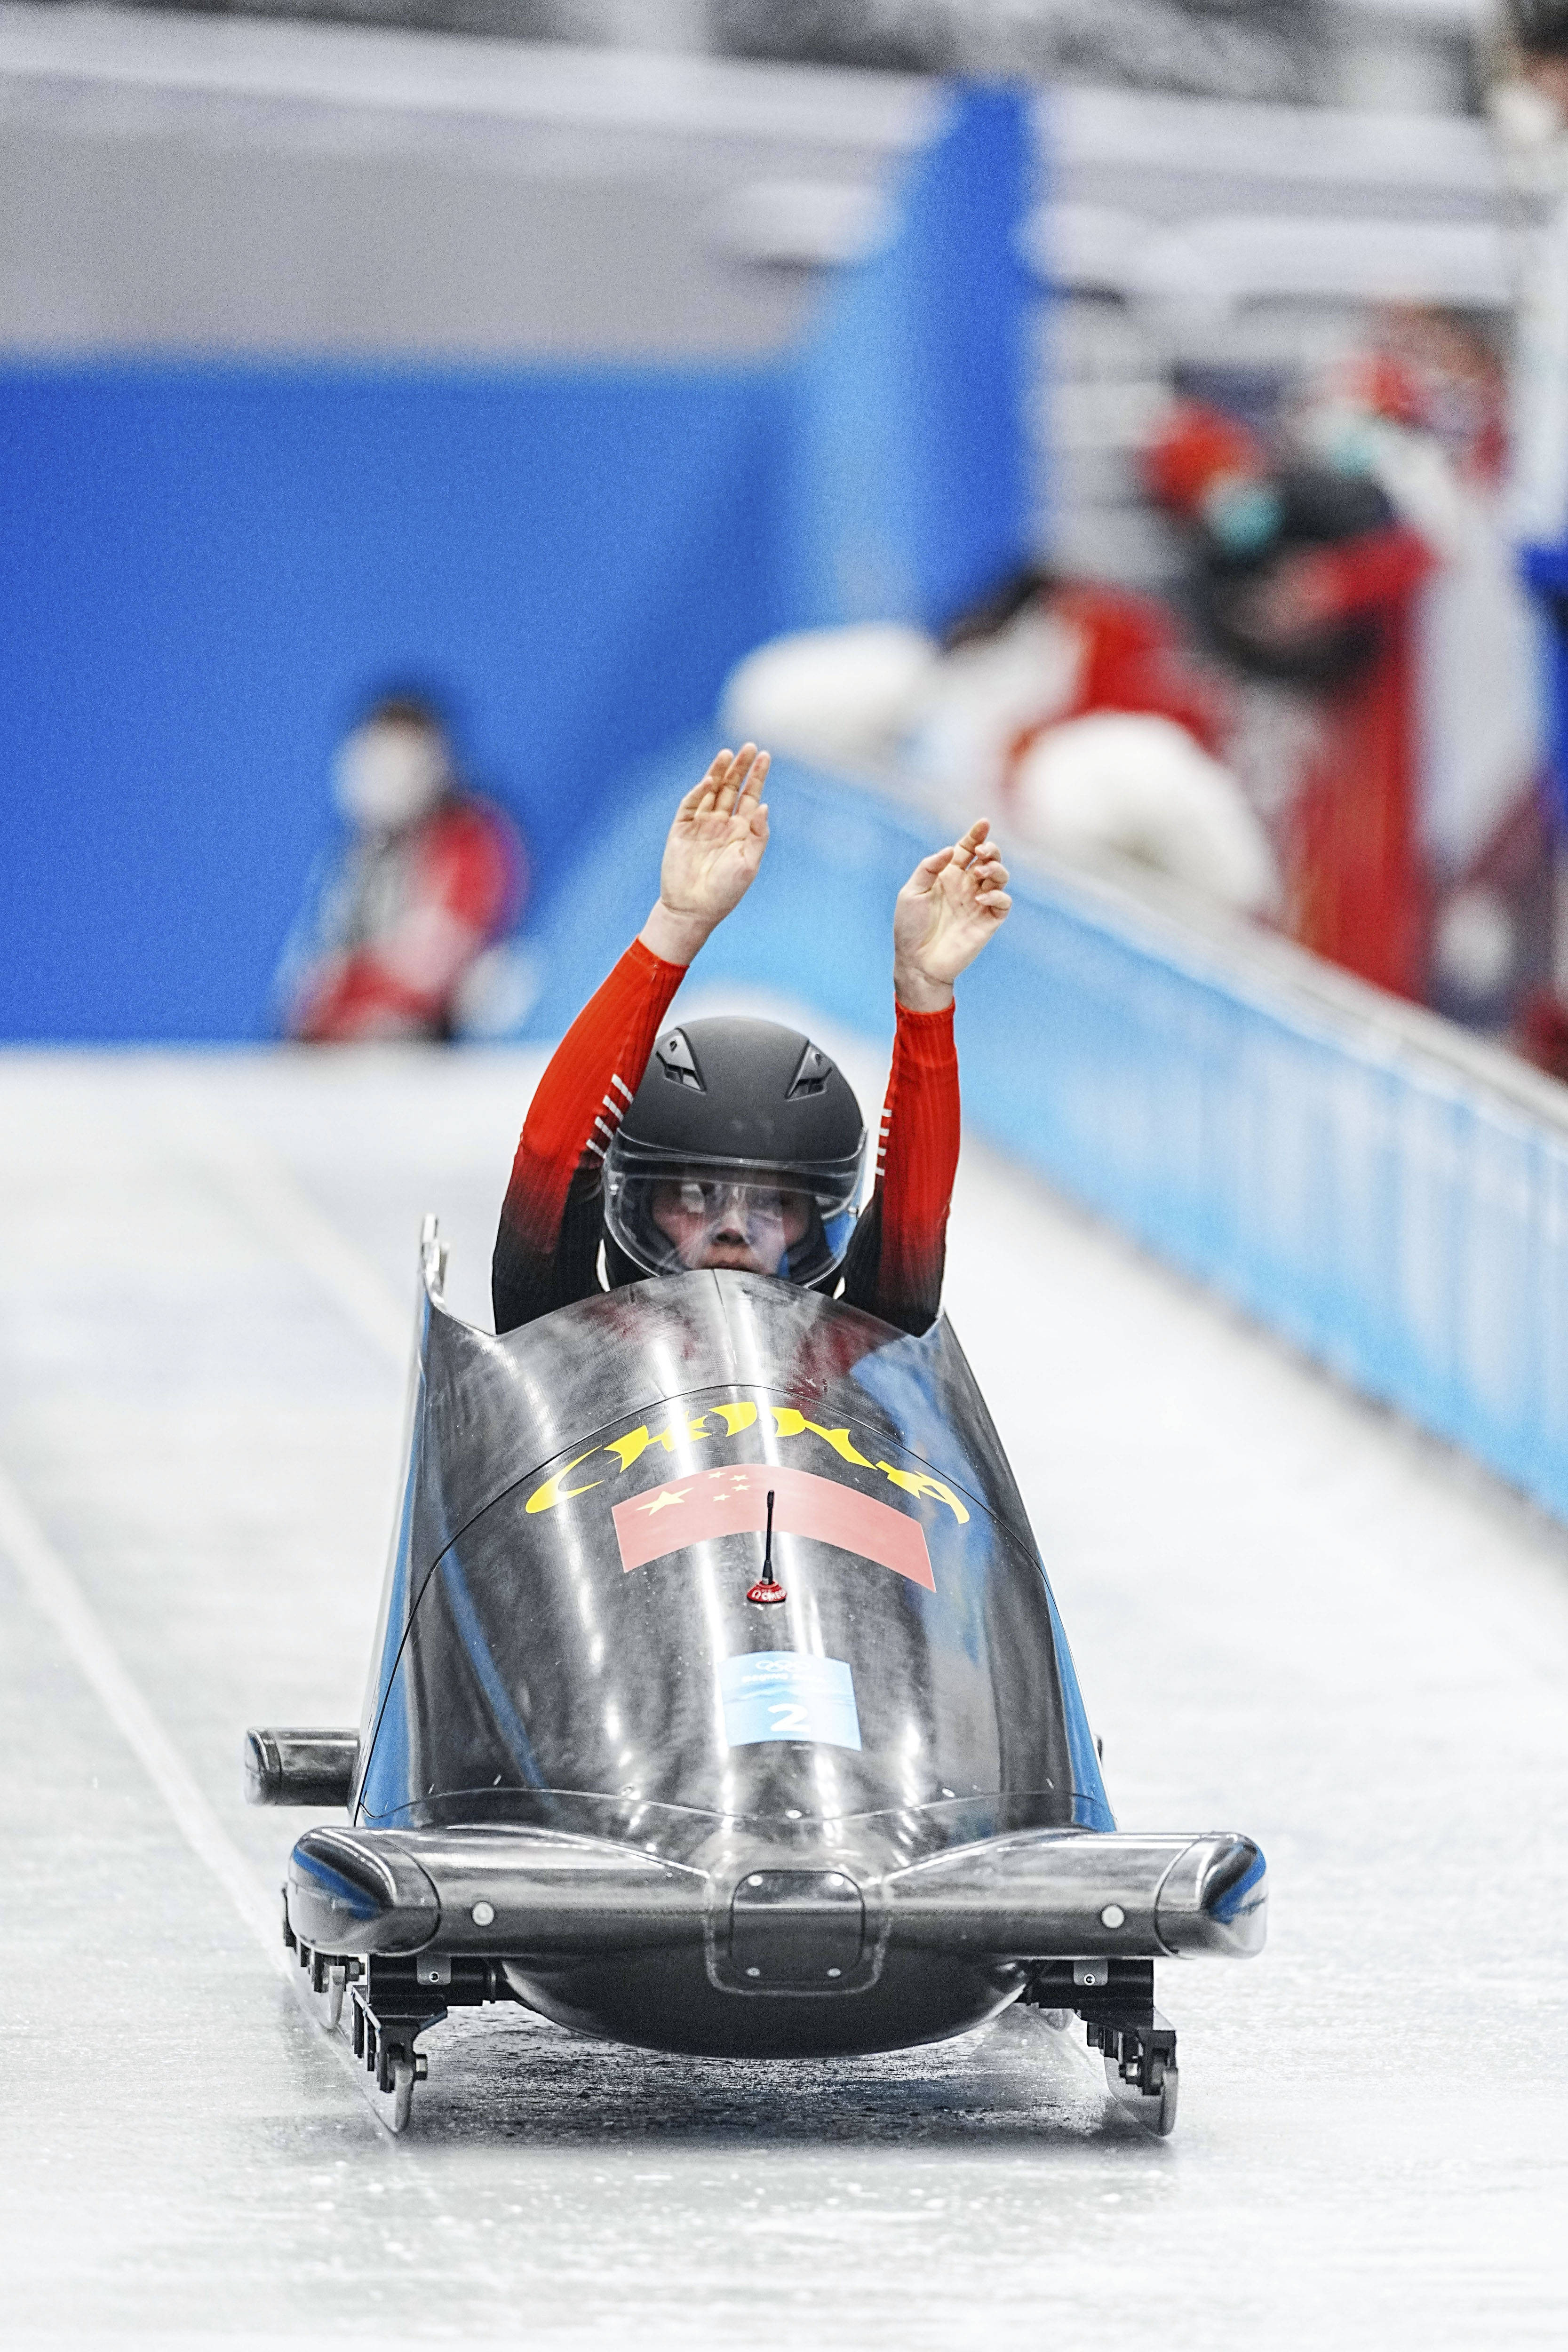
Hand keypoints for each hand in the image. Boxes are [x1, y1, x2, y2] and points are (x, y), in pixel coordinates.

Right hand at [640, 744, 771, 965]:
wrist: (693, 909)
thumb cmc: (726, 892)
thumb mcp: (749, 864)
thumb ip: (758, 835)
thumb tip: (763, 805)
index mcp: (741, 831)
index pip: (750, 796)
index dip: (757, 776)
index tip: (764, 755)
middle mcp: (722, 824)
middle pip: (732, 788)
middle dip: (740, 767)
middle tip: (748, 746)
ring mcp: (701, 825)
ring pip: (711, 791)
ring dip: (719, 772)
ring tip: (728, 753)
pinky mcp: (681, 830)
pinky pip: (690, 806)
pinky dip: (698, 792)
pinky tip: (708, 780)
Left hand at [893, 819, 1010, 1011]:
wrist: (916, 961)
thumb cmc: (910, 927)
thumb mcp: (912, 892)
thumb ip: (929, 868)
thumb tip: (951, 850)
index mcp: (948, 876)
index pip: (967, 850)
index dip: (977, 835)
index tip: (983, 823)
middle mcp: (966, 887)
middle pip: (988, 859)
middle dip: (990, 850)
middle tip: (981, 852)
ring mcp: (979, 904)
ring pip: (1000, 877)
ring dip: (995, 869)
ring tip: (979, 873)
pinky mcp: (988, 922)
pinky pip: (1003, 904)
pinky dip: (997, 897)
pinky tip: (980, 899)